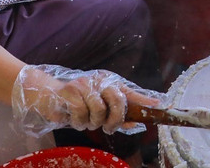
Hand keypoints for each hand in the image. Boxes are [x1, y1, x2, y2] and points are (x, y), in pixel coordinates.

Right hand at [12, 65, 165, 135]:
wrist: (48, 95)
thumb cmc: (78, 103)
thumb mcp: (100, 109)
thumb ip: (118, 114)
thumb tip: (136, 123)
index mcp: (109, 83)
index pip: (130, 92)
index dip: (145, 101)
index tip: (162, 106)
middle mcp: (99, 81)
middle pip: (118, 101)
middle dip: (115, 120)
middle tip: (108, 128)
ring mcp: (85, 85)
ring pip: (98, 112)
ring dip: (91, 122)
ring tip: (85, 119)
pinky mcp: (70, 93)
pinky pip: (81, 114)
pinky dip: (78, 122)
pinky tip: (73, 118)